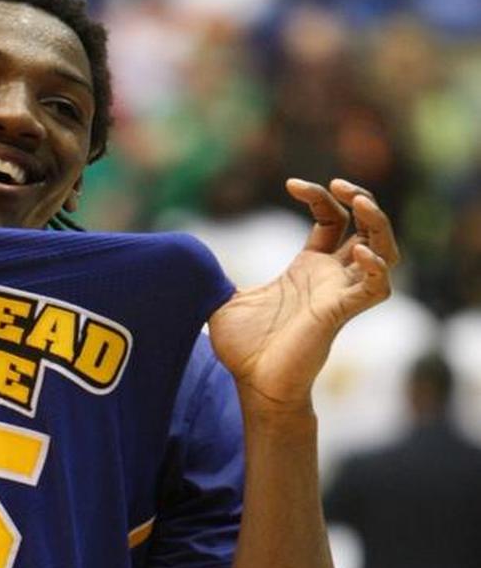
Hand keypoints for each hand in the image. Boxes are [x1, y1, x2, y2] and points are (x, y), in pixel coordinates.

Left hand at [208, 178, 398, 412]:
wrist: (252, 385)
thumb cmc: (244, 348)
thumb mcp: (224, 299)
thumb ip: (214, 275)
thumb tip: (184, 257)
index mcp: (307, 268)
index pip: (332, 219)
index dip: (320, 196)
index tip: (291, 182)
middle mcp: (330, 277)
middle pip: (368, 228)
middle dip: (363, 199)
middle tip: (340, 182)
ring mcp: (339, 294)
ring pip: (384, 251)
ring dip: (378, 224)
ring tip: (361, 203)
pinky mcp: (341, 314)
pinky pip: (376, 288)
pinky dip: (375, 267)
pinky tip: (358, 253)